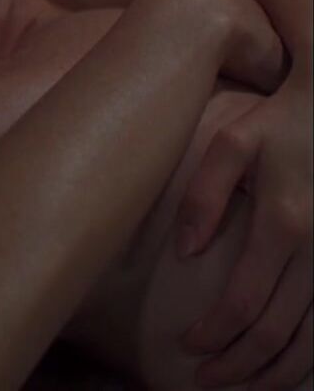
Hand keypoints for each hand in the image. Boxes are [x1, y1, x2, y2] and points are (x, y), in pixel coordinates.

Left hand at [177, 69, 311, 387]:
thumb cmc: (282, 122)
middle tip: (206, 379)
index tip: (188, 346)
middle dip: (240, 364)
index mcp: (284, 222)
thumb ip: (203, 196)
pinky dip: (313, 353)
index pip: (245, 302)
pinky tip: (287, 365)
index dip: (215, 334)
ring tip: (243, 384)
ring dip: (278, 371)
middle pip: (280, 332)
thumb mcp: (232, 143)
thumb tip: (186, 252)